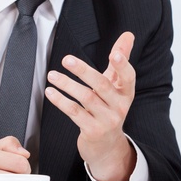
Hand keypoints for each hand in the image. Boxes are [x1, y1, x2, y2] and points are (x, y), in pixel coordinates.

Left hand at [45, 32, 135, 180]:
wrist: (107, 146)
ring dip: (67, 85)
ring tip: (52, 75)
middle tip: (67, 59)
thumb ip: (121, 59)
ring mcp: (107, 120)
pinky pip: (75, 113)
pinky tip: (51, 92)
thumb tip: (128, 34)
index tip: (114, 54)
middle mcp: (120, 106)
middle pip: (102, 85)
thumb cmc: (110, 108)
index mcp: (126, 93)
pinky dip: (61, 101)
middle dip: (84, 71)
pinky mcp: (92, 131)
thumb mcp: (116, 85)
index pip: (128, 77)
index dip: (123, 65)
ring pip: (86, 98)